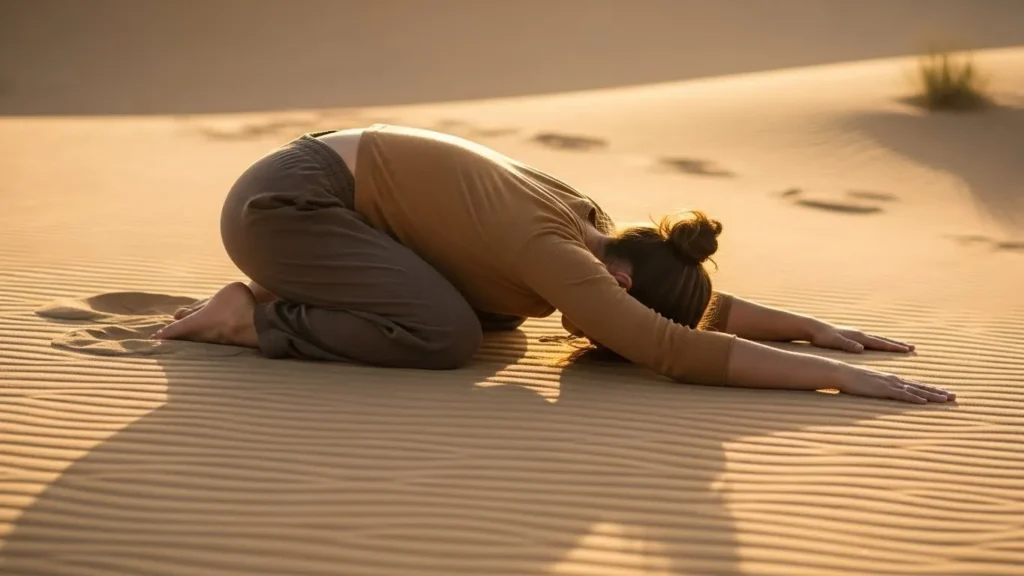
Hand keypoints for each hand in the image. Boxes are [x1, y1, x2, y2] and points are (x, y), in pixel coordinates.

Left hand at [808, 322, 914, 353]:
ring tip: (902, 346)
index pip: (880, 343)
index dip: (894, 347)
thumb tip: (861, 348)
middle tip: (913, 347)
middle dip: (898, 344)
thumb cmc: (823, 337)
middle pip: (883, 340)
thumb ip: (847, 345)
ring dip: (891, 343)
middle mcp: (860, 334)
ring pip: (878, 339)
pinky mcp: (853, 336)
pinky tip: (882, 345)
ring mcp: (857, 334)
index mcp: (858, 337)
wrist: (813, 328)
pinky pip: (872, 340)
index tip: (907, 350)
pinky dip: (881, 343)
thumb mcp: (834, 342)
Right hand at [835, 364, 954, 403]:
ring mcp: (889, 385)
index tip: (942, 392)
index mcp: (891, 379)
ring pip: (916, 391)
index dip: (929, 389)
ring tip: (947, 399)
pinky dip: (914, 398)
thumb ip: (875, 388)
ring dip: (932, 395)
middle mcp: (894, 380)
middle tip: (954, 396)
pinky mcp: (883, 390)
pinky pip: (902, 395)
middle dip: (938, 392)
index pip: (914, 385)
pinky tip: (924, 402)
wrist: (841, 372)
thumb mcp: (867, 384)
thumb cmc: (850, 379)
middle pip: (920, 387)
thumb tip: (879, 393)